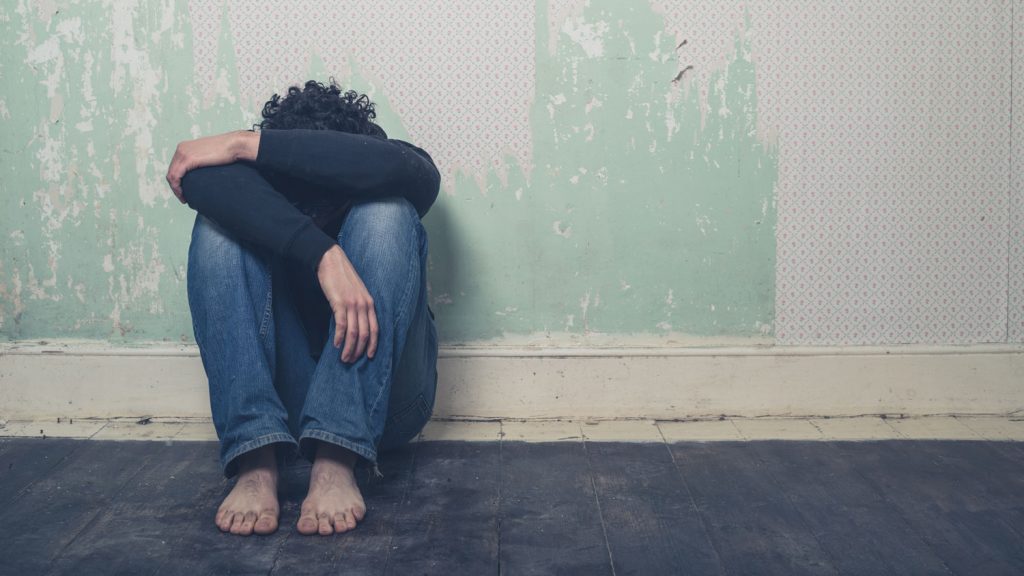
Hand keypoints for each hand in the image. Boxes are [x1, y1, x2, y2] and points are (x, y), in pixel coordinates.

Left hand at [165, 130, 258, 202]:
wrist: (234, 145)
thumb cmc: (227, 152)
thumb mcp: (209, 156)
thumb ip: (202, 162)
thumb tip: (203, 173)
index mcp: (185, 147)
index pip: (175, 166)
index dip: (177, 181)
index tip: (184, 191)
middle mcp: (181, 148)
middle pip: (171, 171)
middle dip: (175, 186)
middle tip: (183, 197)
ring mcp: (183, 153)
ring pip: (171, 175)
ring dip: (176, 189)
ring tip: (184, 199)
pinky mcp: (188, 159)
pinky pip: (176, 176)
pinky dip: (177, 188)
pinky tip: (184, 196)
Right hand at [317, 245, 378, 362]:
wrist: (331, 260)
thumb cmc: (342, 277)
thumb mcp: (356, 293)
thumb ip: (358, 307)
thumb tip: (354, 325)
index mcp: (370, 303)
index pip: (376, 329)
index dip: (373, 345)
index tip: (369, 357)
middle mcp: (364, 305)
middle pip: (365, 334)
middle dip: (359, 351)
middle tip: (351, 361)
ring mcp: (352, 304)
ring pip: (354, 333)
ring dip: (349, 348)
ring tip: (344, 358)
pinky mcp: (339, 303)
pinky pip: (341, 325)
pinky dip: (339, 337)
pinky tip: (336, 345)